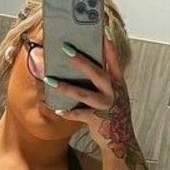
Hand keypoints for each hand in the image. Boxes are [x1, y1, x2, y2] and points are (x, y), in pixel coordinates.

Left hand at [44, 35, 136, 157]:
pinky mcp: (98, 120)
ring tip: (49, 79)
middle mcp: (113, 92)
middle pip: (96, 73)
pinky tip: (57, 109)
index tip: (104, 28)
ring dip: (65, 87)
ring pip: (83, 94)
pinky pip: (79, 114)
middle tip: (65, 48)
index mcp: (118, 83)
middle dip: (81, 60)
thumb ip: (105, 80)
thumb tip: (86, 64)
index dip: (109, 45)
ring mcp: (106, 106)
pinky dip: (67, 112)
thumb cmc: (113, 114)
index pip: (114, 60)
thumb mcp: (114, 94)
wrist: (120, 140)